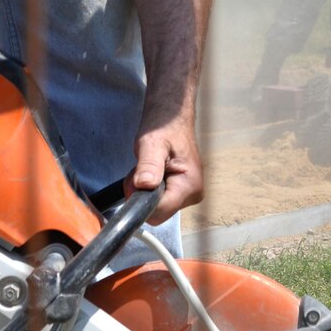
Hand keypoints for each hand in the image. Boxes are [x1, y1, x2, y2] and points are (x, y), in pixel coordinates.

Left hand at [128, 110, 201, 224]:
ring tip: (148, 167)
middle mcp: (192, 193)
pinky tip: (152, 172)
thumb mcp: (151, 143)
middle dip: (142, 194)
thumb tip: (145, 185)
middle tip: (142, 170)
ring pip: (155, 207)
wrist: (171, 117)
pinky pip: (158, 200)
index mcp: (189, 185)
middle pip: (156, 212)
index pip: (159, 212)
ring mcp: (187, 194)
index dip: (142, 200)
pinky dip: (149, 188)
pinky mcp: (180, 191)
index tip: (137, 181)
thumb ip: (148, 165)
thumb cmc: (165, 125)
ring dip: (144, 190)